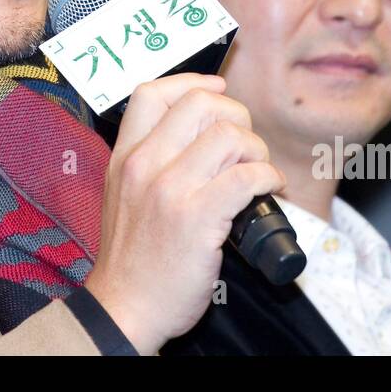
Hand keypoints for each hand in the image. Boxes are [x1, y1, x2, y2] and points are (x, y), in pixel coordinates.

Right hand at [84, 73, 284, 354]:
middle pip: (200, 104)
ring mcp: (170, 190)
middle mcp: (144, 165)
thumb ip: (148, 161)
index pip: (152, 93)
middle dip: (235, 115)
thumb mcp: (122, 194)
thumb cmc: (131, 257)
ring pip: (229, 135)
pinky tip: (269, 189)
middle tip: (245, 143)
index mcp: (125, 157)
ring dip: (256, 149)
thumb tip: (196, 133)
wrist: (125, 308)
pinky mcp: (197, 219)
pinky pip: (246, 177)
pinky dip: (268, 177)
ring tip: (258, 170)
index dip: (193, 83)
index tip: (217, 90)